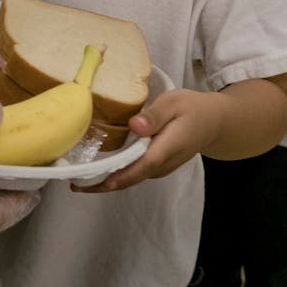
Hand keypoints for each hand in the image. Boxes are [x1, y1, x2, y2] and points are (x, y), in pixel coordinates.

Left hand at [73, 89, 220, 192]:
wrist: (214, 123)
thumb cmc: (193, 109)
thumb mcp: (175, 102)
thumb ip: (155, 115)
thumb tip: (135, 126)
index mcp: (167, 148)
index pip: (139, 167)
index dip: (116, 177)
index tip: (92, 183)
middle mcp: (161, 165)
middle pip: (129, 179)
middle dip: (101, 184)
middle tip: (72, 182)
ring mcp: (158, 170)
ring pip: (129, 179)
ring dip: (104, 182)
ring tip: (77, 179)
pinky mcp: (154, 168)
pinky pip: (131, 174)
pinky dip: (113, 175)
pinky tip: (95, 171)